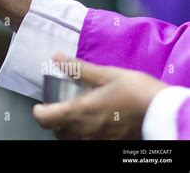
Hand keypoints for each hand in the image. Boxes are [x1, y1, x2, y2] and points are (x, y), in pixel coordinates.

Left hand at [33, 52, 167, 139]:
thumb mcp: (106, 74)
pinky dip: (84, 135)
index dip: (39, 111)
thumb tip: (56, 56)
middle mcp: (84, 131)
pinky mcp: (110, 145)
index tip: (42, 105)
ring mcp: (97, 141)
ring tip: (77, 115)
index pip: (45, 119)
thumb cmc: (135, 91)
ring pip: (71, 140)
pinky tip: (95, 123)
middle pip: (56, 132)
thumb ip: (77, 68)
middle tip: (61, 107)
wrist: (163, 112)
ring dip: (68, 129)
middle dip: (54, 120)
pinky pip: (87, 143)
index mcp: (79, 112)